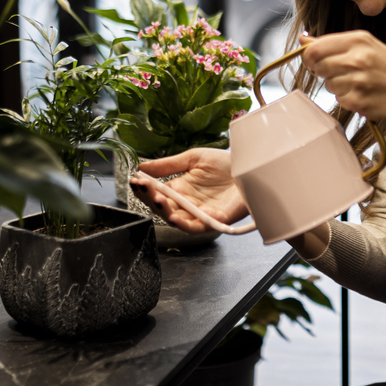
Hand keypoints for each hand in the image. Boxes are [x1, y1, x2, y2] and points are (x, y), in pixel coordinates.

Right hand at [130, 149, 248, 233]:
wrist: (251, 165)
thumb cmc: (225, 163)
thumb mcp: (193, 158)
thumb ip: (168, 165)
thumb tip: (142, 167)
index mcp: (180, 189)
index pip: (156, 193)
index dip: (144, 189)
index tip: (134, 181)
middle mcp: (188, 203)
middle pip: (163, 208)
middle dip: (151, 199)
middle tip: (145, 189)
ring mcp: (201, 213)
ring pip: (178, 220)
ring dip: (166, 212)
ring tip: (158, 201)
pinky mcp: (216, 220)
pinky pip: (198, 226)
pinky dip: (187, 223)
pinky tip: (177, 216)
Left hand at [298, 31, 385, 124]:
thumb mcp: (368, 46)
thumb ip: (335, 43)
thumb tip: (303, 40)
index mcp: (358, 40)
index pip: (315, 48)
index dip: (311, 57)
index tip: (315, 61)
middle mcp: (357, 59)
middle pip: (319, 67)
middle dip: (326, 72)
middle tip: (346, 73)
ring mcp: (357, 81)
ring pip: (328, 84)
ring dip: (339, 87)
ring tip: (360, 84)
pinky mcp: (358, 101)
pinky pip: (339, 100)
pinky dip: (348, 99)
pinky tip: (365, 95)